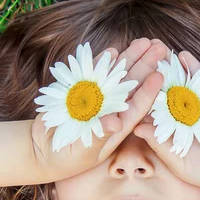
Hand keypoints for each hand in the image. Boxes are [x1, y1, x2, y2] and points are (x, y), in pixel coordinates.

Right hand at [31, 38, 167, 182]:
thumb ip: (98, 135)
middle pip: (131, 86)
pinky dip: (102, 62)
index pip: (137, 107)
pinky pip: (93, 73)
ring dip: (129, 59)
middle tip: (160, 46)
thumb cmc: (65, 159)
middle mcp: (110, 111)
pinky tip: (114, 51)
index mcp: (117, 127)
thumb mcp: (84, 151)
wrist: (39, 151)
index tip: (160, 74)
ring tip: (143, 41)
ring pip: (116, 76)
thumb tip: (116, 124)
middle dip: (145, 66)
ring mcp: (95, 100)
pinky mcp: (79, 91)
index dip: (149, 90)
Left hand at [133, 50, 199, 197]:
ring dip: (167, 62)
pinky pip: (198, 77)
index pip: (144, 105)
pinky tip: (183, 55)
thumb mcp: (178, 161)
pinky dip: (192, 66)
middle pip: (157, 87)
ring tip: (157, 45)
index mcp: (160, 124)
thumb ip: (159, 144)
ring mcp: (191, 100)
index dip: (134, 92)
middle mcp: (173, 109)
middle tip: (137, 52)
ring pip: (176, 78)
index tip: (122, 79)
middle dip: (148, 69)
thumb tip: (137, 127)